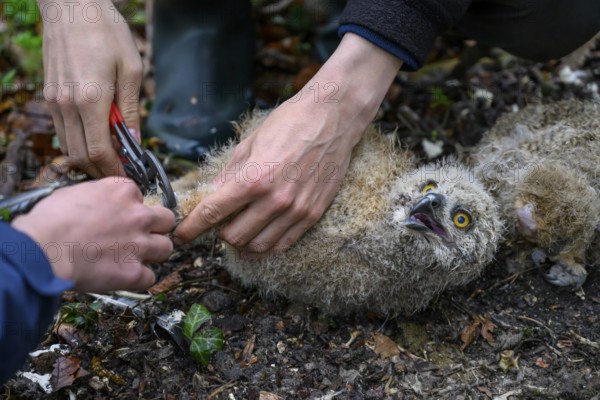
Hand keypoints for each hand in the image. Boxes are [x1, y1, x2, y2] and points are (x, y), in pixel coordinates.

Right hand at [12, 178, 174, 291]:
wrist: (42, 250)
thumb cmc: (49, 221)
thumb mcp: (74, 193)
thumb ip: (97, 197)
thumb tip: (98, 206)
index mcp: (122, 191)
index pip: (139, 195)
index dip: (129, 207)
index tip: (118, 216)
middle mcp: (137, 215)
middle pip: (166, 220)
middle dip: (156, 228)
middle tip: (140, 235)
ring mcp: (139, 244)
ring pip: (166, 248)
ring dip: (153, 253)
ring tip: (135, 258)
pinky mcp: (134, 271)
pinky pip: (150, 277)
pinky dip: (138, 279)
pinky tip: (124, 278)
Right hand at [38, 0, 142, 176]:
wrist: (71, 7)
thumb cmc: (106, 33)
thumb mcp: (132, 71)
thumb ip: (131, 110)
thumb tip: (133, 141)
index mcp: (91, 100)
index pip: (100, 151)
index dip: (114, 169)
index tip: (129, 177)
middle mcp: (67, 105)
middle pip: (81, 155)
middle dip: (102, 170)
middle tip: (122, 173)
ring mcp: (54, 101)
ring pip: (68, 146)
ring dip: (88, 159)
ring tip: (112, 159)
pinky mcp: (49, 96)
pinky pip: (61, 131)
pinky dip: (77, 143)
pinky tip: (95, 139)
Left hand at [174, 33, 402, 253]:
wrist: (332, 118)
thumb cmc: (288, 123)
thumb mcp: (250, 143)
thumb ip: (229, 175)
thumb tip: (210, 196)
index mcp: (253, 178)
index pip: (212, 213)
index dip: (191, 228)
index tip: (181, 235)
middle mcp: (274, 199)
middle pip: (233, 237)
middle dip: (219, 232)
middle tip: (220, 220)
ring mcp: (296, 210)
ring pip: (257, 246)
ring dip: (243, 240)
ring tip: (241, 225)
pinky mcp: (313, 214)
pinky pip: (283, 244)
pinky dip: (267, 243)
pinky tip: (262, 231)